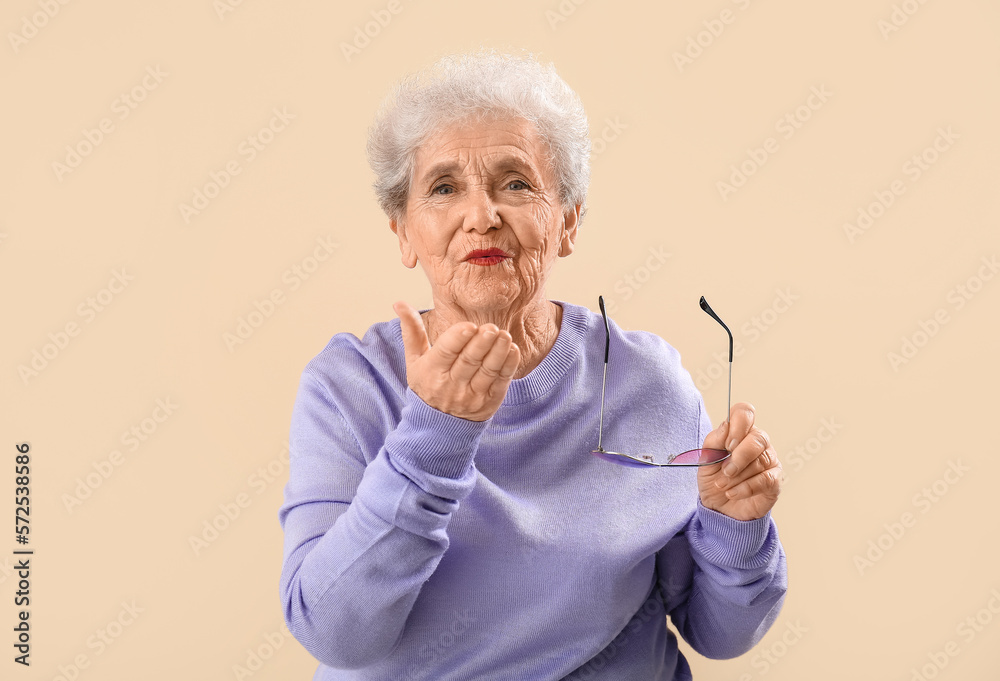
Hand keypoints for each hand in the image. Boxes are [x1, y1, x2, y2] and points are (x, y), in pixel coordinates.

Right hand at [394, 301, 520, 420]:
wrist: (438, 424)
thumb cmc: (427, 383)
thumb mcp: (414, 360)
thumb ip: (411, 331)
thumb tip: (399, 303)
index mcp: (431, 371)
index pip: (446, 352)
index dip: (457, 339)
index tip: (469, 326)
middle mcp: (451, 385)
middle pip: (469, 360)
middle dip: (481, 343)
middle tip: (491, 328)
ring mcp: (471, 395)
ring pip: (487, 370)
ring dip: (498, 352)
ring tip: (504, 336)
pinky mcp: (489, 402)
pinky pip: (501, 382)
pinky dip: (508, 365)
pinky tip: (512, 350)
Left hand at [697, 402, 781, 520]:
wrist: (719, 507)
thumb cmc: (714, 479)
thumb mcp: (705, 460)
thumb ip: (713, 441)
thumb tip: (725, 426)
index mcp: (740, 432)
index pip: (745, 412)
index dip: (738, 425)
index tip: (727, 444)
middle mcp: (758, 443)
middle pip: (758, 438)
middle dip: (738, 457)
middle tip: (725, 470)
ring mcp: (769, 461)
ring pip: (760, 461)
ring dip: (737, 476)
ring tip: (722, 485)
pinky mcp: (774, 481)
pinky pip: (765, 480)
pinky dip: (745, 488)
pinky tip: (732, 493)